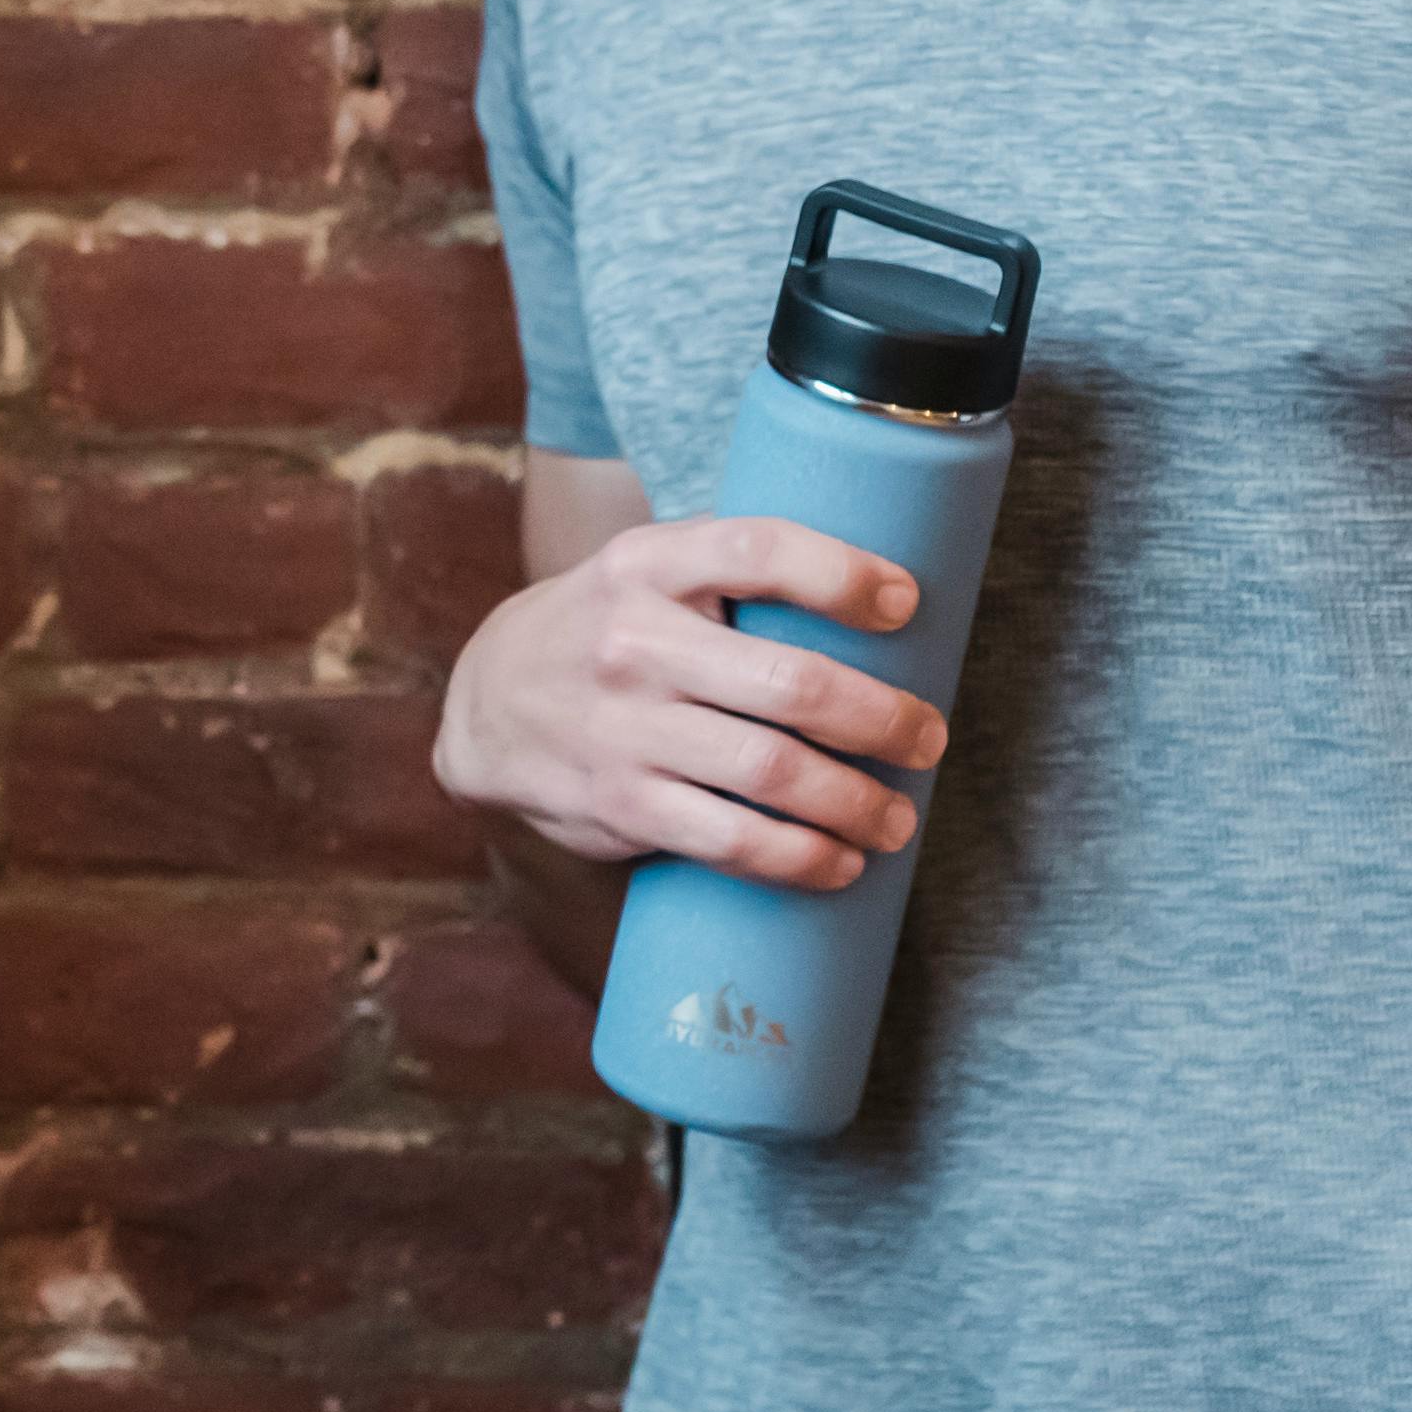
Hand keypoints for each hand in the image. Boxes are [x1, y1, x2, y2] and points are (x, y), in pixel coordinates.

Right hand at [431, 517, 948, 887]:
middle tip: (928, 738)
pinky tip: (840, 862)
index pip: (757, 550)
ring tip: (897, 816)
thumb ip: (732, 574)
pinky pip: (732, 840)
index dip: (842, 575)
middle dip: (881, 718)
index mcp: (647, 564)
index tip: (906, 603)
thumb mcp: (645, 573)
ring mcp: (624, 728)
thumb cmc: (604, 631)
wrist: (484, 705)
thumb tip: (879, 601)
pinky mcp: (621, 803)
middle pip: (789, 683)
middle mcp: (633, 642)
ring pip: (771, 771)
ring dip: (855, 801)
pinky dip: (801, 857)